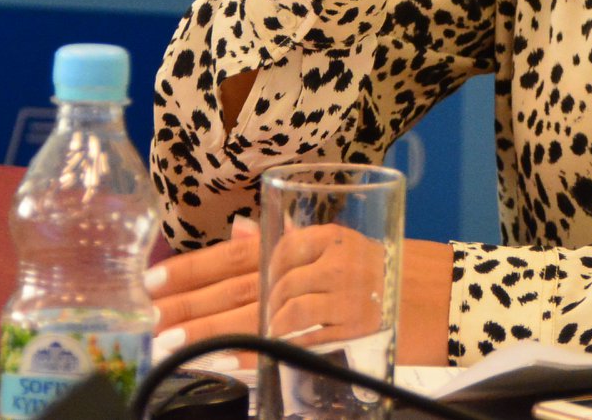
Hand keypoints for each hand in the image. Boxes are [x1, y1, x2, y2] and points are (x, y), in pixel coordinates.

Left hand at [148, 219, 451, 366]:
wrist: (439, 296)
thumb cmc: (379, 268)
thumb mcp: (336, 243)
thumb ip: (285, 239)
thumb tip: (238, 231)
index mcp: (314, 237)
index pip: (241, 252)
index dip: (194, 269)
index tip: (153, 283)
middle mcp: (321, 264)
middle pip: (242, 286)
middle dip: (191, 306)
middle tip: (152, 322)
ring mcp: (333, 299)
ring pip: (260, 316)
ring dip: (213, 333)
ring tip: (173, 345)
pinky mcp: (343, 332)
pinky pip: (288, 344)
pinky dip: (252, 353)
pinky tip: (222, 361)